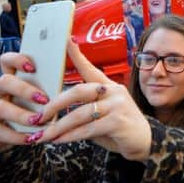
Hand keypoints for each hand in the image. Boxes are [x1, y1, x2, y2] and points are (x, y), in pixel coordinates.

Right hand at [0, 53, 47, 155]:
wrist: (6, 135)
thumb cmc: (28, 112)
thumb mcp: (36, 99)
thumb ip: (47, 91)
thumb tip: (70, 90)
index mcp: (12, 80)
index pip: (7, 61)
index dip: (17, 60)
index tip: (33, 67)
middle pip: (4, 82)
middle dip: (24, 90)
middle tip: (43, 99)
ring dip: (20, 115)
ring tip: (37, 121)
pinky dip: (15, 136)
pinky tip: (30, 138)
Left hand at [36, 40, 151, 161]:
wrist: (144, 142)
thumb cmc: (119, 128)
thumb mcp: (101, 116)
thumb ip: (83, 112)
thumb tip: (54, 118)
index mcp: (109, 86)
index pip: (90, 69)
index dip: (78, 55)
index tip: (67, 40)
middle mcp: (114, 91)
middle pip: (78, 91)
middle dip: (55, 104)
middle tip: (39, 115)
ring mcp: (117, 105)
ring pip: (80, 113)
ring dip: (58, 126)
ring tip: (43, 135)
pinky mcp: (117, 121)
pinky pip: (87, 129)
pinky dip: (70, 136)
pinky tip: (58, 140)